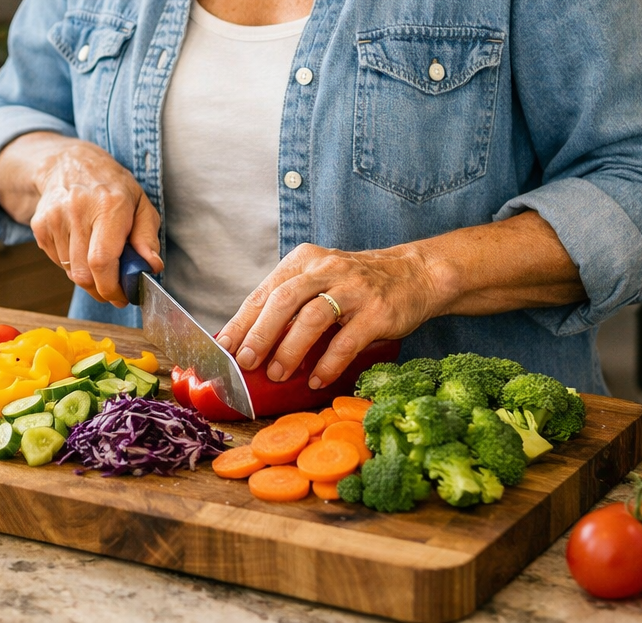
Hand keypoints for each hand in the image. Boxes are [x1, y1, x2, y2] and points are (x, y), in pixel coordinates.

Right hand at [12, 136, 161, 305]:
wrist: (68, 164)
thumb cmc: (111, 186)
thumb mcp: (140, 204)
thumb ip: (147, 237)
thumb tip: (152, 266)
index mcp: (109, 205)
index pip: (102, 261)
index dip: (111, 287)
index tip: (122, 296)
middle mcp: (78, 211)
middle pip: (83, 273)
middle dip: (100, 290)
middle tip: (113, 289)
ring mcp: (54, 219)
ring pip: (70, 271)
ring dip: (87, 276)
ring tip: (97, 258)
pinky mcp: (40, 226)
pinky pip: (57, 262)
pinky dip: (71, 264)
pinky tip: (80, 245)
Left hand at [215, 243, 450, 388]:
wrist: (415, 274)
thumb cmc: (356, 284)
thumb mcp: (320, 279)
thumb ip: (290, 301)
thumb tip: (248, 339)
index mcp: (305, 260)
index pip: (265, 291)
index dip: (242, 321)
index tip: (225, 347)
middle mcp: (327, 269)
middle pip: (284, 300)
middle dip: (260, 333)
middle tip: (246, 362)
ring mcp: (354, 289)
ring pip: (313, 318)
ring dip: (291, 350)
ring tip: (277, 374)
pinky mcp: (378, 311)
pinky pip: (347, 341)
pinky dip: (328, 364)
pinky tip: (316, 380)